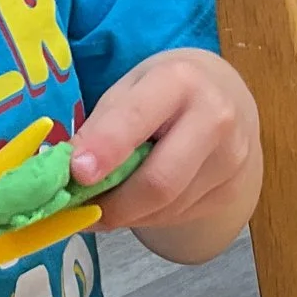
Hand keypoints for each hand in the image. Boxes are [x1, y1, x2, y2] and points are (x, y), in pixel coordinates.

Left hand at [69, 48, 257, 230]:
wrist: (224, 97)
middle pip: (160, 181)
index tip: (76, 173)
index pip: (138, 119)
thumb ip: (100, 127)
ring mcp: (230, 159)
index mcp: (181, 80)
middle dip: (113, 204)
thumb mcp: (129, 90)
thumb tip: (65, 173)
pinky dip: (147, 216)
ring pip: (166, 208)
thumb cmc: (163, 91)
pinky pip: (178, 216)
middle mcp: (215, 119)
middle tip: (79, 211)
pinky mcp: (231, 190)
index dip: (105, 148)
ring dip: (126, 215)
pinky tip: (136, 203)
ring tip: (102, 206)